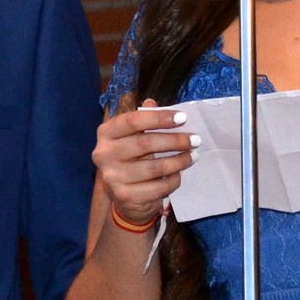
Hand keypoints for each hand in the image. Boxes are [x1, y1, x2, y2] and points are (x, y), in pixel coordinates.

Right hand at [93, 98, 199, 228]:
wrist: (125, 196)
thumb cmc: (133, 158)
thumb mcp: (135, 136)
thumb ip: (143, 119)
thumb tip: (152, 102)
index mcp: (106, 133)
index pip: (132, 120)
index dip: (158, 118)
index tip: (183, 118)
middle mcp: (104, 154)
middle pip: (145, 143)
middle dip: (174, 141)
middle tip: (195, 140)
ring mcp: (112, 177)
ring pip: (154, 167)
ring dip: (179, 161)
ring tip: (193, 156)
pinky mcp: (124, 196)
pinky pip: (157, 187)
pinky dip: (173, 181)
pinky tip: (179, 175)